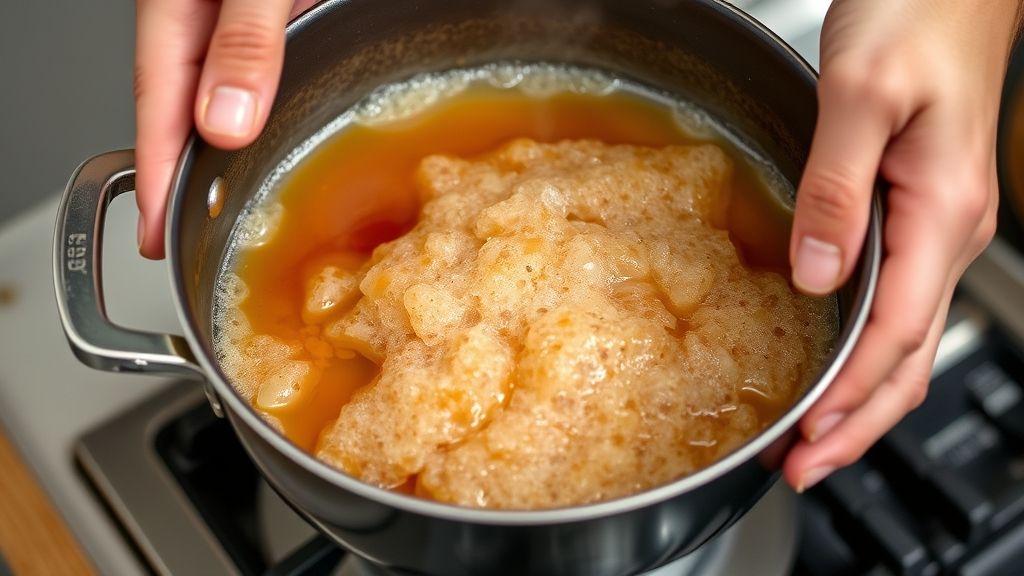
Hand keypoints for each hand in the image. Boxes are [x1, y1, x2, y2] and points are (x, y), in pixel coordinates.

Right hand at [134, 0, 318, 258]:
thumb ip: (244, 40)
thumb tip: (226, 120)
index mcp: (179, 8)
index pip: (160, 108)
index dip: (160, 180)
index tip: (157, 236)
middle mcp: (205, 17)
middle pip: (187, 112)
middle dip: (187, 180)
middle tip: (184, 243)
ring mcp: (241, 19)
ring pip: (230, 98)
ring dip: (231, 151)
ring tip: (225, 205)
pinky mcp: (286, 12)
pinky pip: (271, 76)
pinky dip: (272, 115)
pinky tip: (276, 136)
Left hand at [783, 0, 1019, 490]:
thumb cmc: (916, 15)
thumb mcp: (859, 94)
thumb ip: (837, 189)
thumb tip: (818, 276)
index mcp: (941, 211)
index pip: (895, 335)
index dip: (849, 397)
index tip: (806, 442)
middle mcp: (948, 230)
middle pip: (907, 357)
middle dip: (857, 423)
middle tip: (802, 470)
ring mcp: (938, 225)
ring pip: (904, 338)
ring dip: (861, 396)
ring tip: (813, 440)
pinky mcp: (917, 211)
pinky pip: (895, 302)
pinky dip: (865, 350)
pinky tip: (834, 363)